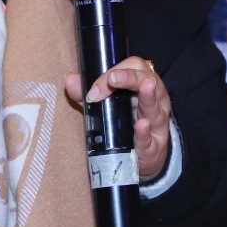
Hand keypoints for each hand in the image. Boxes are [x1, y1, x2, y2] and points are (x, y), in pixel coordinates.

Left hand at [64, 56, 171, 180]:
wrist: (140, 159)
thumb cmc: (124, 126)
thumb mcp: (105, 108)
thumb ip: (87, 94)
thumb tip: (70, 79)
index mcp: (141, 87)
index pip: (135, 67)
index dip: (118, 70)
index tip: (99, 84)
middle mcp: (155, 101)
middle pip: (149, 80)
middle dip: (131, 78)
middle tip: (113, 79)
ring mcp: (157, 124)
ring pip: (155, 107)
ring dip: (149, 96)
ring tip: (145, 86)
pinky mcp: (154, 147)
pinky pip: (150, 138)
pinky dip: (144, 131)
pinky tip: (141, 124)